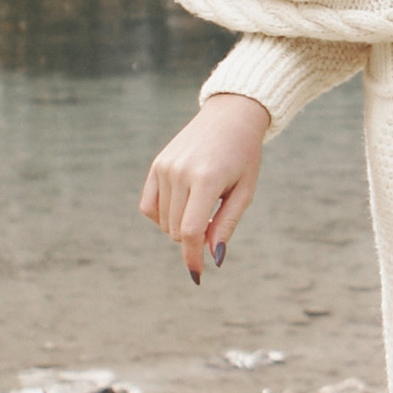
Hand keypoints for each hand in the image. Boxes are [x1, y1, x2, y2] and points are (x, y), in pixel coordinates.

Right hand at [139, 94, 271, 286]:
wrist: (231, 116)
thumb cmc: (244, 156)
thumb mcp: (244, 192)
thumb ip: (226, 225)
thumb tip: (212, 258)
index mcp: (206, 180)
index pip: (191, 231)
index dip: (192, 258)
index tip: (197, 275)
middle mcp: (180, 173)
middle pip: (177, 230)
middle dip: (194, 237)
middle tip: (214, 220)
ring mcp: (164, 167)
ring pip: (163, 222)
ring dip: (180, 226)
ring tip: (202, 204)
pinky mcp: (156, 165)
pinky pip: (149, 206)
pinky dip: (162, 216)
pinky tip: (180, 207)